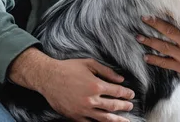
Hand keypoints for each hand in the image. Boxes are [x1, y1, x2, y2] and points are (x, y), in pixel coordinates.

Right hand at [9, 48, 134, 120]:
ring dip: (116, 120)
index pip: (117, 92)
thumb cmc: (69, 68)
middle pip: (113, 106)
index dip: (126, 94)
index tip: (131, 94)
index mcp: (96, 85)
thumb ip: (107, 72)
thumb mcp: (90, 64)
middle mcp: (90, 100)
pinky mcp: (74, 116)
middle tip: (130, 106)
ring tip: (125, 121)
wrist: (48, 78)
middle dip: (124, 107)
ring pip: (103, 118)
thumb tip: (121, 80)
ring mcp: (82, 110)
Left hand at [138, 16, 179, 82]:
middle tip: (144, 19)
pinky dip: (155, 60)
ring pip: (164, 48)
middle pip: (169, 33)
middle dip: (155, 25)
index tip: (158, 8)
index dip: (168, 14)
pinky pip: (166, 63)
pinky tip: (146, 56)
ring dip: (150, 42)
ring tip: (139, 37)